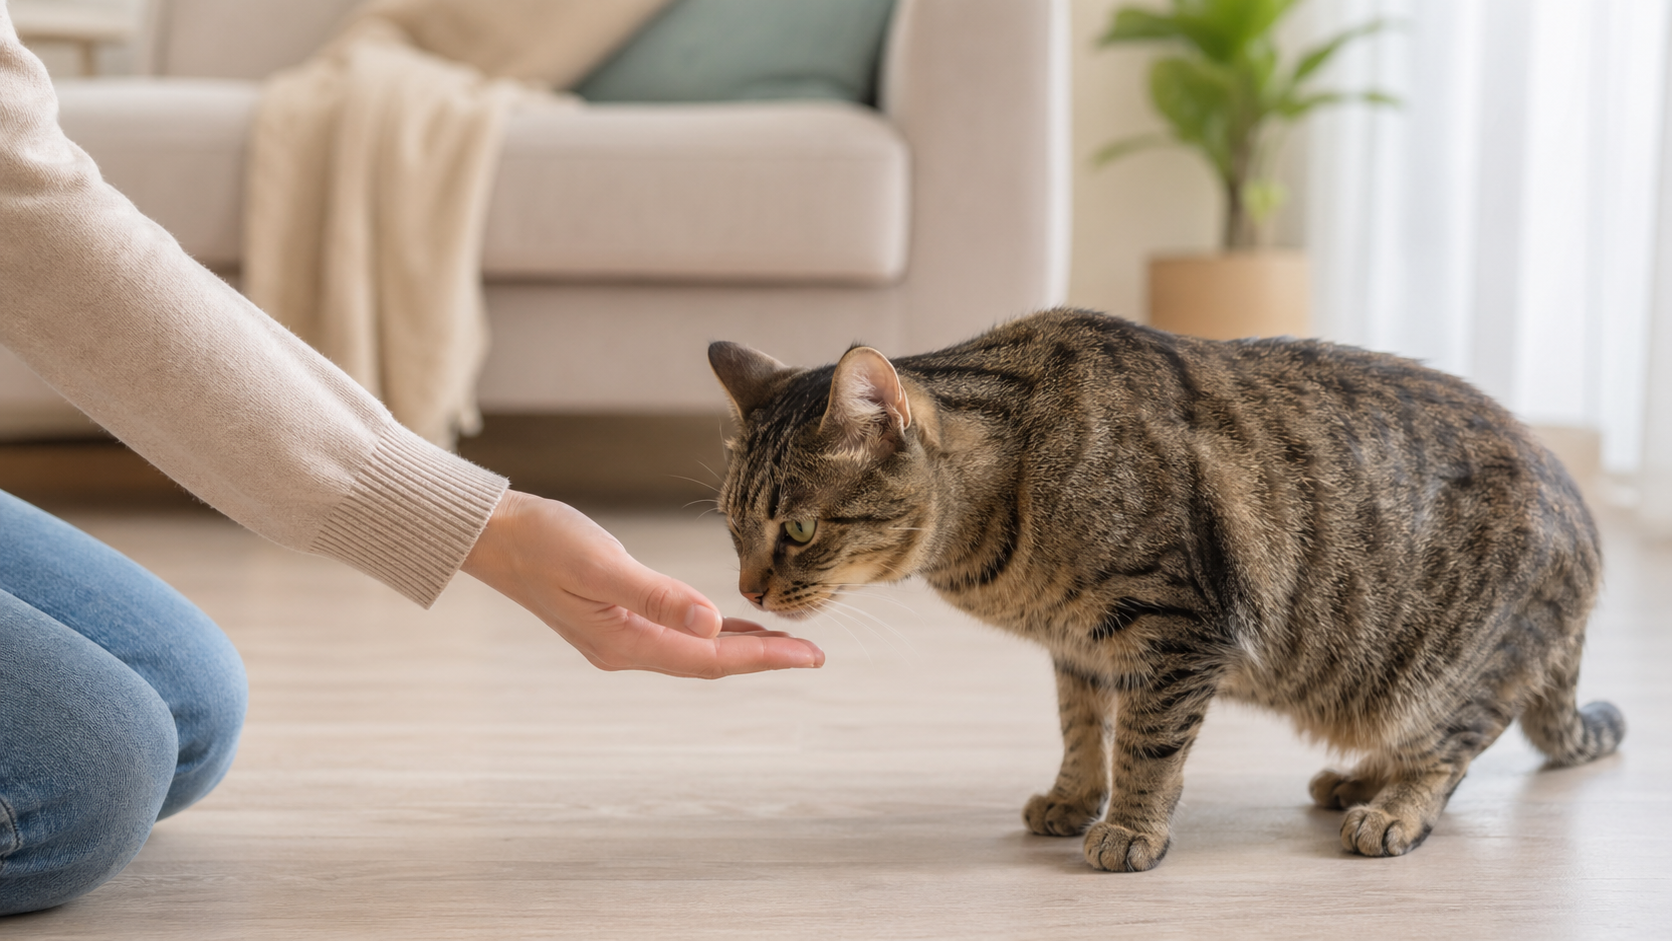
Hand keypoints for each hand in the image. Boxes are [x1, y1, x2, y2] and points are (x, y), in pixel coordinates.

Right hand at [460, 490, 823, 677]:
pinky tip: (728, 623)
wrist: (490, 535)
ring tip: (786, 643)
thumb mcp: (602, 564)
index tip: (809, 656)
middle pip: (708, 662)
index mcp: (624, 642)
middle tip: (813, 653)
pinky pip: (675, 635)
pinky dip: (709, 632)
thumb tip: (713, 622)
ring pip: (693, 651)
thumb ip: (658, 595)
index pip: (711, 657)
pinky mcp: (613, 618)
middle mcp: (624, 649)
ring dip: (740, 647)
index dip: (764, 657)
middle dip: (763, 657)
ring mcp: (617, 637)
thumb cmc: (542, 541)